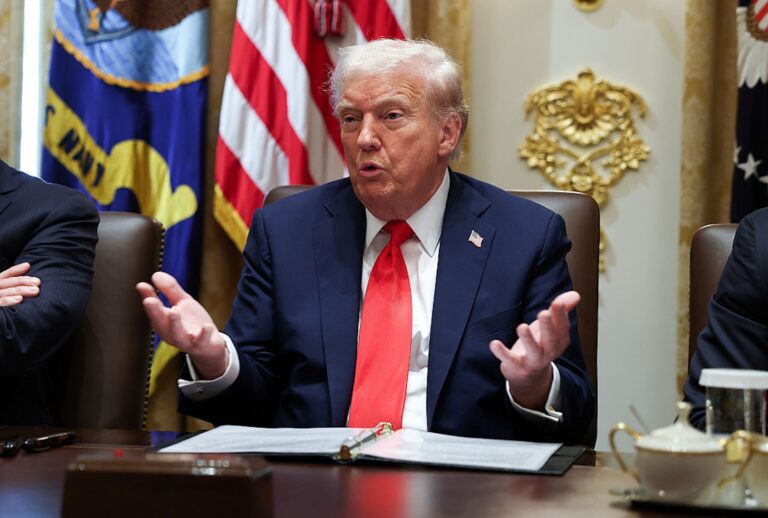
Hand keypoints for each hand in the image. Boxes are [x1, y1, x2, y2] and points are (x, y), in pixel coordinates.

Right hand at [0, 263, 40, 306]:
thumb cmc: (6, 303)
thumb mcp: (8, 292)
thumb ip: (16, 285)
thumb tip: (27, 266)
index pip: (5, 276)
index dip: (15, 270)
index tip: (27, 265)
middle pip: (6, 283)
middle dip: (22, 281)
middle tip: (38, 282)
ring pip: (5, 292)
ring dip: (21, 290)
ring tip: (35, 291)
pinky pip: (0, 303)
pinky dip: (8, 300)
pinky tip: (19, 299)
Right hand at [136, 271, 227, 378]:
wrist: (210, 345)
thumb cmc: (192, 323)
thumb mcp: (181, 303)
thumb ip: (169, 290)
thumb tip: (154, 275)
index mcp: (164, 322)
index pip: (153, 310)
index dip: (148, 299)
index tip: (142, 286)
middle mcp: (171, 333)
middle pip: (161, 323)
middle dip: (155, 312)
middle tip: (149, 300)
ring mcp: (186, 340)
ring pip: (177, 335)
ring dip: (174, 324)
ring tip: (174, 311)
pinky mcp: (202, 345)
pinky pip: (201, 342)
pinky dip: (203, 335)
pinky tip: (205, 326)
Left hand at [489, 291, 580, 409]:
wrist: (529, 376)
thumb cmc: (540, 346)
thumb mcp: (550, 328)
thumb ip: (560, 310)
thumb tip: (575, 294)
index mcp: (559, 341)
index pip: (562, 327)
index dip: (560, 315)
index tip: (557, 302)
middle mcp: (549, 351)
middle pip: (551, 339)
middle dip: (548, 326)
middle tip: (543, 313)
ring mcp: (533, 360)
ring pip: (533, 351)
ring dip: (528, 339)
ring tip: (522, 327)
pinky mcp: (517, 366)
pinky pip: (510, 360)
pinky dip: (502, 353)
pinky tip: (494, 343)